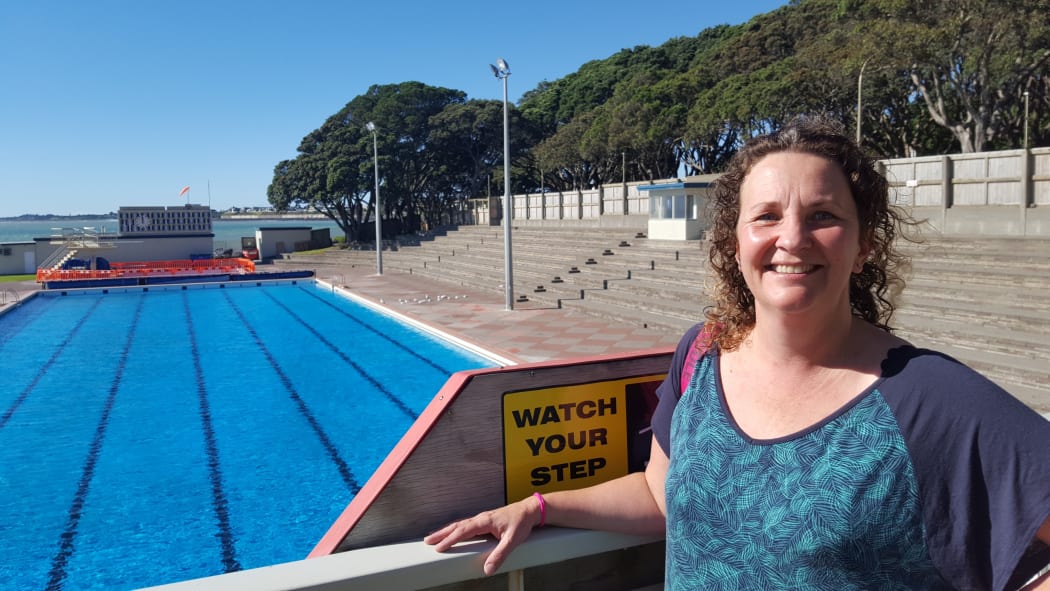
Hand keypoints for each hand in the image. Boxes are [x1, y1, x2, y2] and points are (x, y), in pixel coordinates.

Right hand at [424, 496, 541, 575]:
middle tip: (427, 541)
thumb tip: (488, 569)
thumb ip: (500, 555)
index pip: (463, 531)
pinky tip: (452, 533)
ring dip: (446, 531)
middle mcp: (481, 518)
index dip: (450, 540)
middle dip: (441, 534)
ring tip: (434, 537)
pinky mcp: (484, 521)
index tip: (439, 548)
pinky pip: (465, 525)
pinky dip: (455, 529)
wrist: (529, 510)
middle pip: (457, 526)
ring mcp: (482, 519)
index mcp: (485, 521)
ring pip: (460, 525)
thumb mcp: (512, 540)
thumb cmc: (521, 522)